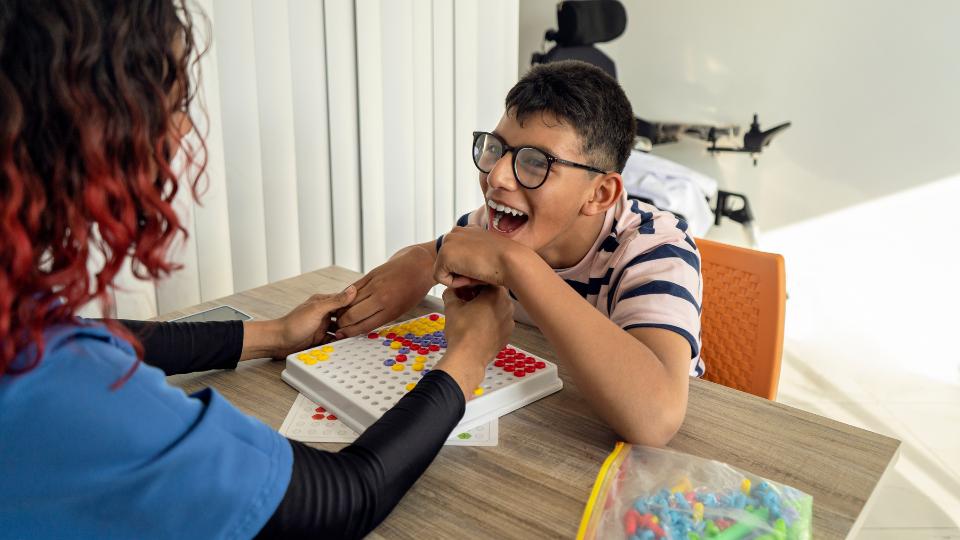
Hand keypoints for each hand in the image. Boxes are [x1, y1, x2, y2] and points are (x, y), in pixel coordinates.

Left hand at [242, 286, 356, 359]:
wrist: (277, 342)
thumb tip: (352, 290)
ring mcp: (321, 326)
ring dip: (346, 332)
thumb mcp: (316, 310)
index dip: (356, 305)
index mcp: (323, 302)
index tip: (367, 309)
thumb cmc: (292, 324)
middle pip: (344, 316)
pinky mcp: (319, 339)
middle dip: (352, 321)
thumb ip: (335, 301)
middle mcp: (323, 313)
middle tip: (363, 326)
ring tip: (354, 337)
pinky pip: (333, 340)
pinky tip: (345, 345)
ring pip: (340, 328)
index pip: (344, 301)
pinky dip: (339, 342)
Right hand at [335, 245, 434, 337]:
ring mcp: (374, 284)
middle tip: (338, 326)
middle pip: (351, 315)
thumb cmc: (413, 290)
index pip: (363, 325)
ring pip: (348, 302)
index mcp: (391, 310)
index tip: (341, 335)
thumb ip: (382, 317)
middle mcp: (381, 297)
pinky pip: (352, 288)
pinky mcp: (370, 274)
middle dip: (341, 323)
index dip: (349, 332)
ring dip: (340, 310)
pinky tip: (343, 302)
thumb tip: (361, 326)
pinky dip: (345, 297)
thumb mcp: (401, 309)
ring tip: (339, 315)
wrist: (419, 265)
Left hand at [433, 226, 524, 288]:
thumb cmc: (505, 262)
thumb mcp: (488, 254)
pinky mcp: (444, 255)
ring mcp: (448, 242)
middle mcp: (456, 232)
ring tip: (477, 274)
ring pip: (444, 270)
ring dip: (460, 278)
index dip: (468, 267)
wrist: (511, 261)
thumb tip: (462, 267)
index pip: (457, 255)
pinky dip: (454, 283)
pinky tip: (470, 277)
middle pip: (449, 263)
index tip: (484, 267)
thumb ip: (473, 256)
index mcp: (467, 229)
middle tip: (481, 272)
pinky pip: (440, 277)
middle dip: (462, 272)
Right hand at [434, 286, 513, 397]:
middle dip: (480, 296)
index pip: (485, 281)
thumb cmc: (462, 332)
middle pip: (493, 294)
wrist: (468, 358)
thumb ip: (451, 293)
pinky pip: (500, 321)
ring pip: (497, 308)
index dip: (472, 284)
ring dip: (486, 308)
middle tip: (466, 301)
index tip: (464, 289)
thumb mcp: (452, 307)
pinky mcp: (508, 333)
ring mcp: (510, 320)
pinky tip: (479, 327)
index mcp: (495, 294)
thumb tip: (451, 291)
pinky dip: (491, 321)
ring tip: (472, 315)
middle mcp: (507, 305)